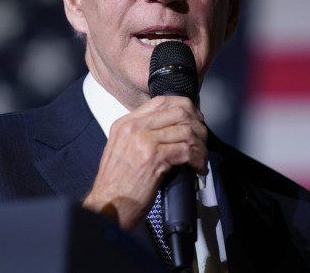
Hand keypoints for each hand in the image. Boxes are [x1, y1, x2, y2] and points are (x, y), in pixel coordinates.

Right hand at [82, 95, 207, 230]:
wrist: (107, 207)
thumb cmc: (116, 186)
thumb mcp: (122, 151)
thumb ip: (141, 136)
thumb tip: (171, 131)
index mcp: (125, 124)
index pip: (161, 101)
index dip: (185, 108)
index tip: (194, 121)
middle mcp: (133, 128)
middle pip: (178, 112)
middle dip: (197, 126)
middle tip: (202, 141)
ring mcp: (143, 141)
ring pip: (186, 131)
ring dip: (200, 146)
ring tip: (201, 158)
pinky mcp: (154, 158)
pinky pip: (187, 150)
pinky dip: (198, 160)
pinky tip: (197, 168)